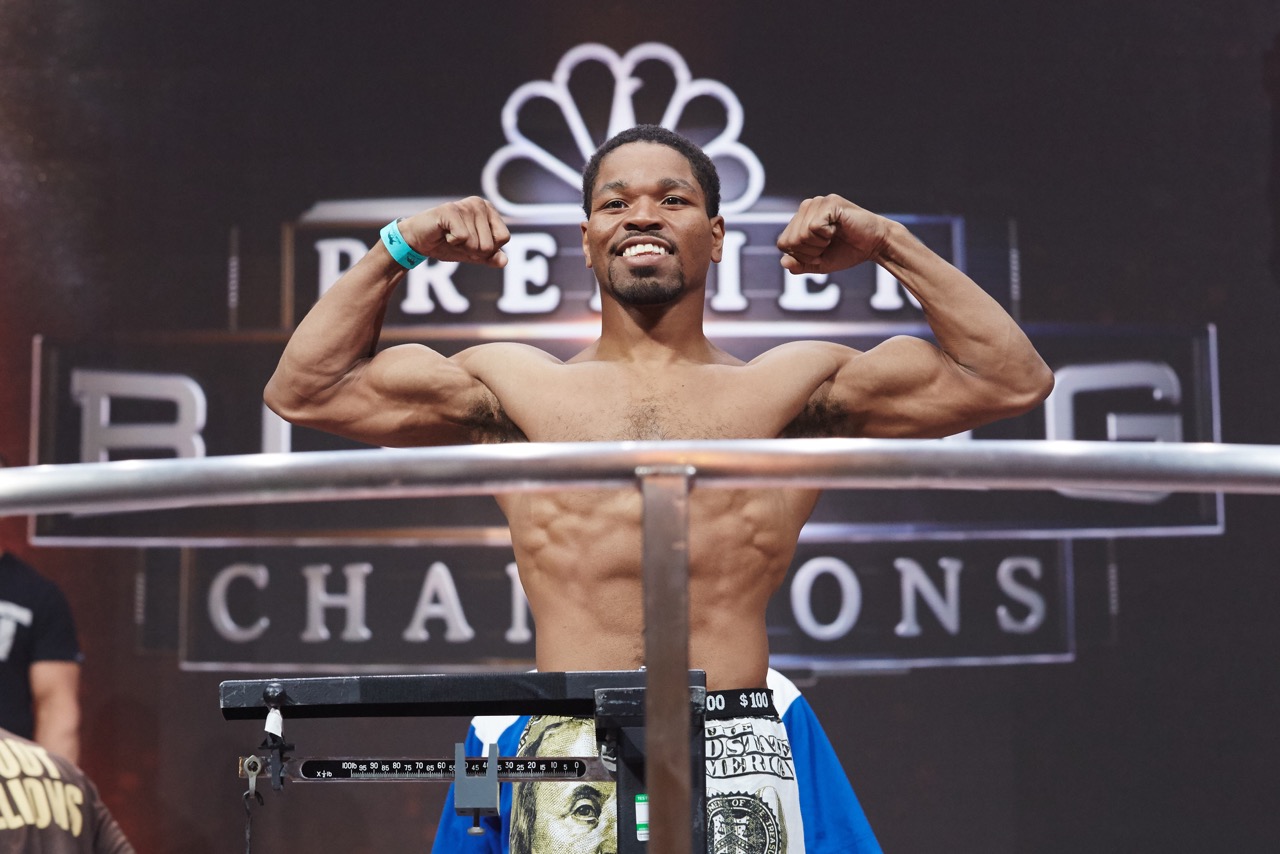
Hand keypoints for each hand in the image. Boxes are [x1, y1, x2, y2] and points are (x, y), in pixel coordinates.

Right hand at [398, 197, 510, 267]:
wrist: (418, 241)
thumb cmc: (446, 244)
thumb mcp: (472, 253)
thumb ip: (490, 257)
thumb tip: (504, 261)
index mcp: (489, 210)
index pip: (504, 238)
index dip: (487, 249)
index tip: (471, 242)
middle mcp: (480, 204)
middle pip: (490, 244)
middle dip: (472, 250)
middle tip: (457, 241)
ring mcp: (465, 205)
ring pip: (476, 244)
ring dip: (460, 247)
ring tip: (449, 236)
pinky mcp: (450, 210)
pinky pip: (462, 238)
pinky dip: (451, 242)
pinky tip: (444, 233)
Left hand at [777, 195, 891, 274]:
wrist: (874, 245)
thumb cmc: (848, 251)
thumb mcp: (820, 264)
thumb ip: (800, 265)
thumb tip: (783, 262)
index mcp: (800, 220)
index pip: (783, 243)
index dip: (801, 256)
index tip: (821, 252)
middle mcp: (806, 207)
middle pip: (791, 240)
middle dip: (810, 252)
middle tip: (829, 245)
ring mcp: (817, 202)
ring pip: (801, 234)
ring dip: (819, 244)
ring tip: (833, 236)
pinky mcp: (829, 202)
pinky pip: (814, 227)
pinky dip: (826, 236)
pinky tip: (838, 229)